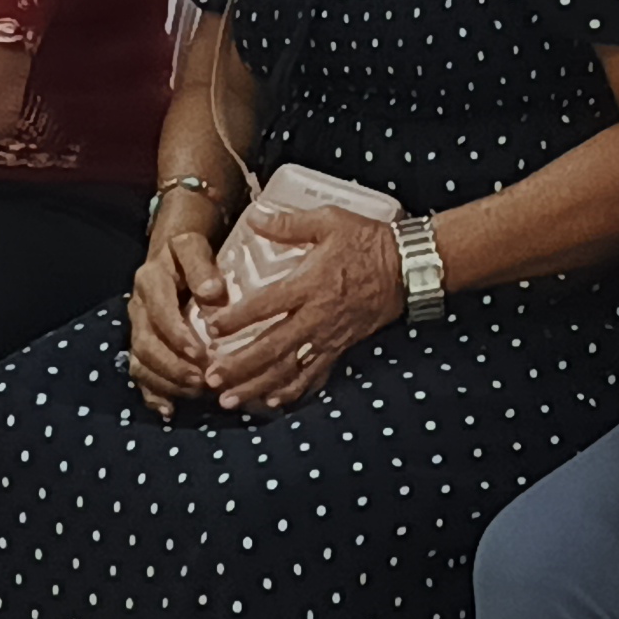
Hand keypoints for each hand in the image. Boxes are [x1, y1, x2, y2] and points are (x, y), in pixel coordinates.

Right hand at [126, 207, 227, 416]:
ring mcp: (137, 327)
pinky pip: (140, 371)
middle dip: (172, 366)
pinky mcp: (142, 343)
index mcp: (150, 280)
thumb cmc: (191, 251)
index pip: (159, 311)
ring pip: (140, 360)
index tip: (202, 353)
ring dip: (166, 381)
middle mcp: (138, 306)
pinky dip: (153, 393)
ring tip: (194, 392)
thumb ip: (202, 266)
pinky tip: (169, 409)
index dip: (177, 335)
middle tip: (201, 381)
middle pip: (145, 343)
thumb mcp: (194, 246)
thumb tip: (213, 292)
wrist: (173, 252)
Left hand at [197, 200, 397, 411]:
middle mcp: (316, 316)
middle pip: (271, 348)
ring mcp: (328, 336)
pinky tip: (272, 401)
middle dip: (239, 366)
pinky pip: (315, 375)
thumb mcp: (328, 220)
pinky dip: (292, 391)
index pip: (264, 306)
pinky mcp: (341, 346)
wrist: (408, 267)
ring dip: (257, 386)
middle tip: (211, 377)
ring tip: (229, 399)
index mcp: (309, 284)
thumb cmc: (368, 241)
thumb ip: (289, 222)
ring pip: (288, 369)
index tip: (211, 327)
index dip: (236, 319)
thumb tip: (254, 217)